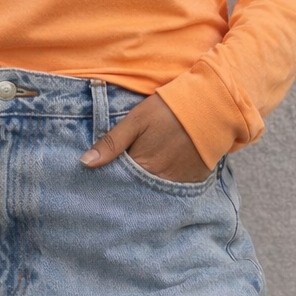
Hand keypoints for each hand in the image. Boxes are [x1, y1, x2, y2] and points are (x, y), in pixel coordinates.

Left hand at [80, 93, 210, 182]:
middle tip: (123, 178)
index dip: (112, 177)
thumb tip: (85, 163)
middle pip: (137, 189)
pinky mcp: (194, 180)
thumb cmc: (169, 109)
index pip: (119, 180)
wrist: (211, 106)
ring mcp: (179, 182)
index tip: (103, 177)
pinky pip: (176, 188)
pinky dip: (167, 183)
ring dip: (147, 185)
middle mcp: (160, 179)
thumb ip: (111, 142)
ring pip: (155, 190)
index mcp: (142, 165)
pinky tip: (164, 172)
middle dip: (128, 186)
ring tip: (144, 174)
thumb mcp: (136, 120)